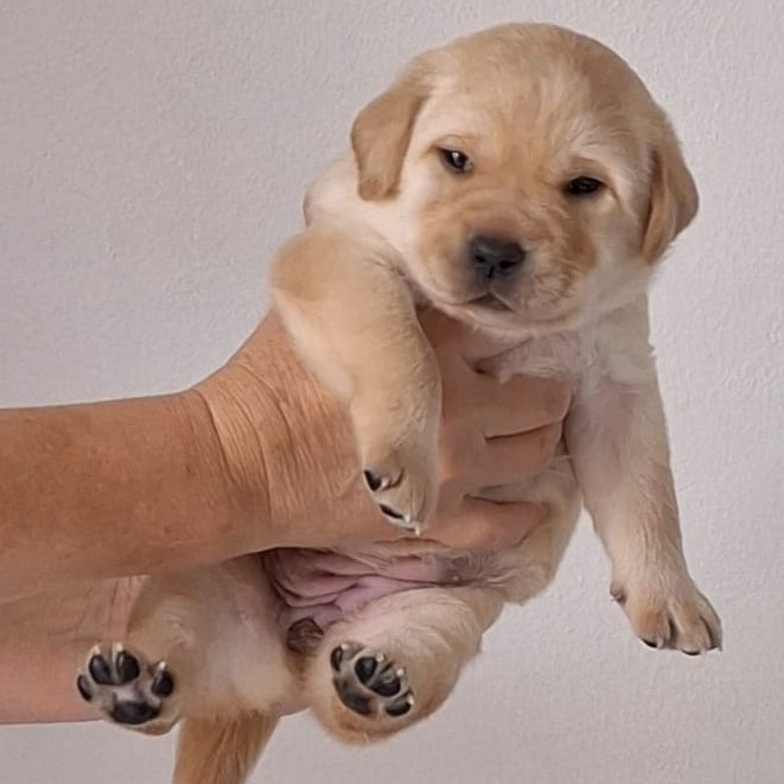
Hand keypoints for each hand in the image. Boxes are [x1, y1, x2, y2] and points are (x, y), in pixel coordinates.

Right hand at [193, 309, 569, 554]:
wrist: (239, 459)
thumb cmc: (268, 380)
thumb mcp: (324, 304)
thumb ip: (378, 287)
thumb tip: (397, 258)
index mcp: (435, 343)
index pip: (512, 327)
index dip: (519, 329)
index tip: (517, 336)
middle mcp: (459, 405)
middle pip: (542, 397)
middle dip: (544, 393)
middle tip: (537, 391)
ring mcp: (453, 468)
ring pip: (534, 456)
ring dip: (539, 445)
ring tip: (530, 437)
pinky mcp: (435, 518)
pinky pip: (504, 525)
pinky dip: (522, 516)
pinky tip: (525, 506)